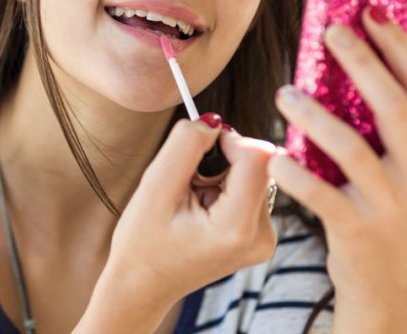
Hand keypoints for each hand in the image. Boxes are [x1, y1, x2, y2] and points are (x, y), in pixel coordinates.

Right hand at [77, 118, 276, 332]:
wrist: (142, 285)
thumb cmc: (142, 241)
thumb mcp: (155, 186)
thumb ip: (185, 145)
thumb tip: (214, 121)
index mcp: (237, 228)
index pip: (257, 156)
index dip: (228, 139)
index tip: (199, 147)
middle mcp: (262, 236)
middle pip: (259, 163)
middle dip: (223, 158)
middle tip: (189, 181)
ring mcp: (265, 239)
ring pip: (256, 173)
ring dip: (223, 172)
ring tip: (192, 198)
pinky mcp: (260, 236)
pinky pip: (252, 189)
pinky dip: (226, 187)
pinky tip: (201, 207)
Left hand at [269, 7, 406, 332]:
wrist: (385, 284)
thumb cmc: (384, 208)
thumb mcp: (406, 165)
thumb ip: (399, 119)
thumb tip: (401, 50)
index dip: (397, 44)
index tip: (369, 9)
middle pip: (392, 104)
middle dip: (361, 61)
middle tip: (330, 31)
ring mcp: (391, 203)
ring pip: (353, 147)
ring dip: (315, 115)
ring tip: (284, 93)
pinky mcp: (357, 229)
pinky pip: (322, 194)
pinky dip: (295, 173)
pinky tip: (274, 156)